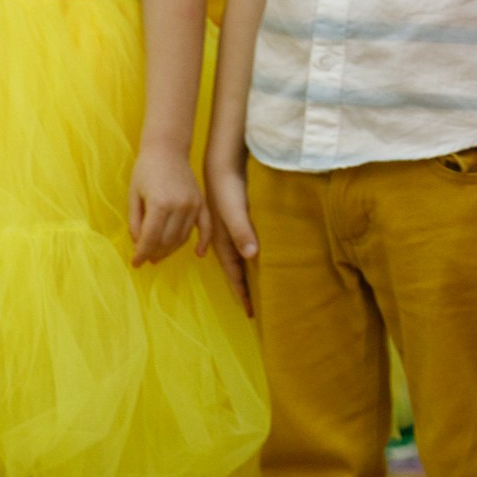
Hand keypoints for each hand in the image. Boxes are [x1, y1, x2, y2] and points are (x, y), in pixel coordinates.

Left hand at [127, 142, 203, 266]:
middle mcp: (180, 206)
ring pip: (183, 238)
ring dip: (170, 250)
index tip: (135, 263)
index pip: (150, 239)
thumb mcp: (133, 196)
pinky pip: (205, 227)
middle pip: (167, 241)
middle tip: (145, 259)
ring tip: (159, 255)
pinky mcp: (201, 202)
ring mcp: (193, 205)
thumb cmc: (145, 170)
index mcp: (159, 204)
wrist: (167, 149)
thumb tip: (139, 245)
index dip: (141, 254)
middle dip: (154, 253)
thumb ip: (135, 223)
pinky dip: (204, 242)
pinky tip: (199, 253)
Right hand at [203, 155, 256, 313]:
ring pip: (238, 260)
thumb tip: (251, 256)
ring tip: (255, 289)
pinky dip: (247, 257)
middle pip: (236, 270)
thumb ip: (242, 231)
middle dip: (243, 289)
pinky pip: (241, 246)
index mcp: (224, 241)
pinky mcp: (234, 220)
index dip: (242, 292)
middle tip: (255, 308)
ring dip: (245, 275)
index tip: (251, 313)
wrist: (221, 164)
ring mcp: (229, 230)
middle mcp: (226, 239)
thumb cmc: (229, 187)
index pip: (235, 274)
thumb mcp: (235, 210)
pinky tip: (253, 259)